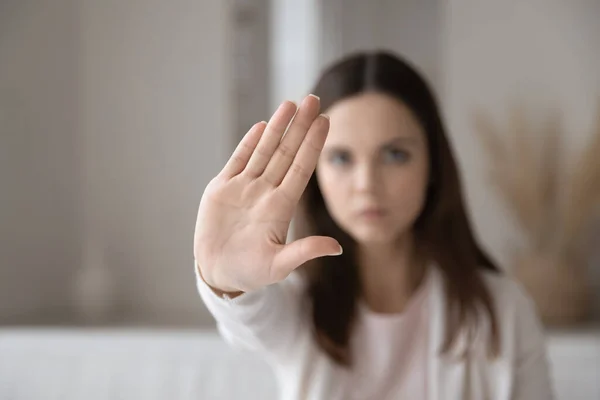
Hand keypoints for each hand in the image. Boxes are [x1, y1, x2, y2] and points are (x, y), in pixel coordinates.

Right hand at [194, 95, 341, 293]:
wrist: (218, 273)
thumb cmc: (250, 272)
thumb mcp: (279, 265)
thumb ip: (305, 252)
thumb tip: (337, 248)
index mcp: (281, 207)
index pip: (301, 168)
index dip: (313, 145)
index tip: (326, 121)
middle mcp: (266, 192)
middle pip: (286, 152)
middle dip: (300, 126)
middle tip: (313, 99)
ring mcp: (244, 188)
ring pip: (264, 150)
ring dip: (277, 127)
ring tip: (290, 104)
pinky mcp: (222, 189)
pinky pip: (238, 160)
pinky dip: (249, 143)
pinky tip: (262, 126)